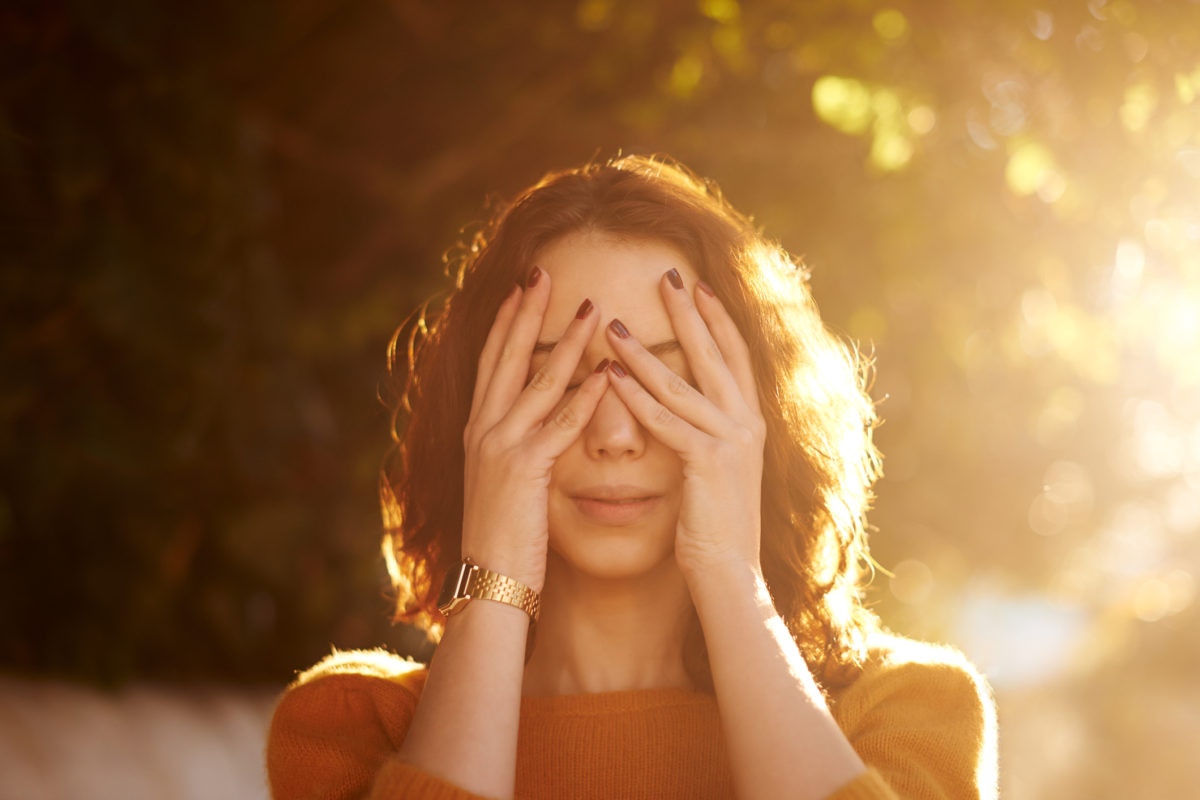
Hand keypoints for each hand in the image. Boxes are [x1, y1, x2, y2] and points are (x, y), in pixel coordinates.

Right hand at [460, 268, 608, 591]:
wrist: (487, 585)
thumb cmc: (502, 540)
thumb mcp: (501, 484)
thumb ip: (515, 448)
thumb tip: (532, 426)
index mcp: (478, 432)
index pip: (490, 364)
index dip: (505, 324)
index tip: (522, 289)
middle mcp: (483, 432)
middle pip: (505, 358)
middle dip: (525, 312)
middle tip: (543, 271)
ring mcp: (500, 449)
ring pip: (536, 382)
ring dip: (566, 342)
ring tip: (592, 307)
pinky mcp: (524, 471)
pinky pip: (559, 425)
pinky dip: (585, 397)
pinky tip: (607, 373)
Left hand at [603, 271, 766, 579]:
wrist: (731, 573)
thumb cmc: (716, 526)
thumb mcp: (721, 470)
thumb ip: (712, 434)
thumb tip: (694, 409)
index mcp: (751, 423)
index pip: (736, 357)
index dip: (717, 319)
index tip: (698, 287)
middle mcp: (746, 425)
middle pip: (715, 355)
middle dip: (689, 313)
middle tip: (667, 276)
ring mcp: (730, 441)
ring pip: (681, 383)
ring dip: (644, 351)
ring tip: (613, 322)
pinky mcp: (707, 462)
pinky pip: (665, 419)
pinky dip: (635, 395)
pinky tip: (610, 374)